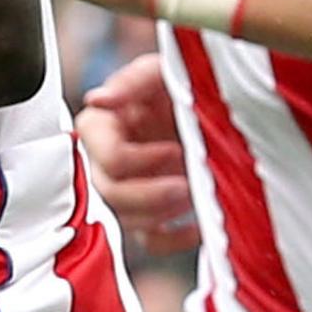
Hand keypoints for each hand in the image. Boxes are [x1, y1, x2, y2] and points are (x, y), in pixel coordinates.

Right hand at [75, 54, 199, 252]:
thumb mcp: (161, 70)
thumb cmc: (184, 81)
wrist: (214, 102)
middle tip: (186, 182)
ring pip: (125, 220)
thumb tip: (97, 99)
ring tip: (193, 191)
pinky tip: (197, 225)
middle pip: (109, 195)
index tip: (176, 148)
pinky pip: (150, 241)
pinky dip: (174, 238)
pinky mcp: (148, 211)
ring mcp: (126, 188)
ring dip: (162, 211)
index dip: (143, 159)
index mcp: (101, 126)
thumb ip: (131, 79)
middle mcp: (104, 160)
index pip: (108, 159)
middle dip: (152, 192)